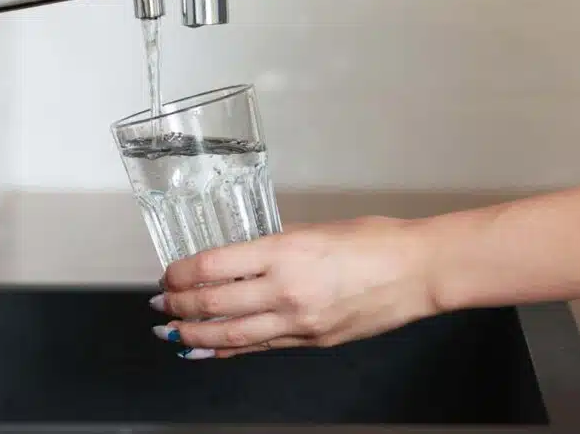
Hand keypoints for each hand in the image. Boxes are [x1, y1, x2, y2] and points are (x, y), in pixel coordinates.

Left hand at [148, 216, 438, 358]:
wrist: (418, 272)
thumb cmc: (374, 241)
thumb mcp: (314, 229)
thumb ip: (273, 245)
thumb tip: (239, 259)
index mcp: (284, 252)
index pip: (214, 266)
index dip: (181, 273)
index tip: (168, 274)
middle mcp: (286, 290)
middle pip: (214, 305)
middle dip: (179, 305)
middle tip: (160, 303)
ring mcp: (299, 322)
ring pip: (230, 335)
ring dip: (193, 334)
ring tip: (171, 331)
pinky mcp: (312, 342)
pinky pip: (259, 347)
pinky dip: (228, 350)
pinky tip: (208, 350)